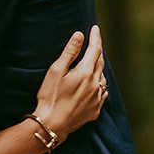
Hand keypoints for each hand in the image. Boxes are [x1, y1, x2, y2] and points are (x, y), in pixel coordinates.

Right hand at [31, 26, 106, 142]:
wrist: (52, 124)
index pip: (95, 50)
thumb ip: (70, 52)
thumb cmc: (50, 96)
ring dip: (99, 68)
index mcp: (86, 72)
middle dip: (98, 50)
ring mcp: (97, 99)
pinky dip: (100, 84)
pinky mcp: (95, 110)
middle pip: (100, 62)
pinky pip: (102, 93)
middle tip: (95, 42)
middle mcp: (95, 84)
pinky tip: (96, 85)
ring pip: (103, 78)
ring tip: (95, 62)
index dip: (96, 38)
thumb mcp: (56, 70)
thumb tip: (80, 35)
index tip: (95, 28)